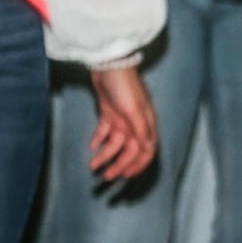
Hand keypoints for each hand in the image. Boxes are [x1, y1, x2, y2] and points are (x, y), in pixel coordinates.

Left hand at [88, 63, 157, 182]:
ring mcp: (122, 119)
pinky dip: (99, 140)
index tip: (125, 177)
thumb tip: (149, 149)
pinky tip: (92, 146)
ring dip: (105, 155)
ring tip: (92, 166)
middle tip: (106, 177)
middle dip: (119, 165)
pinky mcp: (109, 113)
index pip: (146, 150)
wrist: (109, 65)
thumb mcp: (133, 109)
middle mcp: (135, 124)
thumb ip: (141, 130)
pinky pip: (104, 132)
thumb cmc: (124, 86)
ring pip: (115, 144)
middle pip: (129, 150)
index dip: (138, 165)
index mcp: (145, 123)